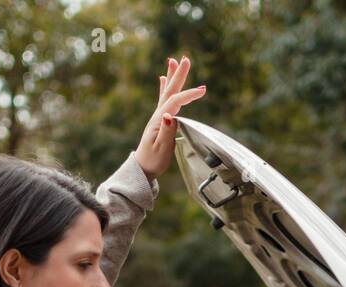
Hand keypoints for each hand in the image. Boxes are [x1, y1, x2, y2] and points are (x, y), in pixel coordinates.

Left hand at [134, 55, 205, 180]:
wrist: (142, 168)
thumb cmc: (153, 161)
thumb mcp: (161, 149)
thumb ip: (166, 132)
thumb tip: (170, 116)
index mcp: (160, 121)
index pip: (176, 102)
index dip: (189, 95)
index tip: (203, 90)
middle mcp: (158, 115)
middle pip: (170, 91)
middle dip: (178, 75)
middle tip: (185, 59)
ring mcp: (158, 116)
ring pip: (166, 92)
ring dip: (171, 76)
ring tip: (173, 60)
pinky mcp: (160, 120)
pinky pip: (163, 99)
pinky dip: (164, 87)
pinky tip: (162, 78)